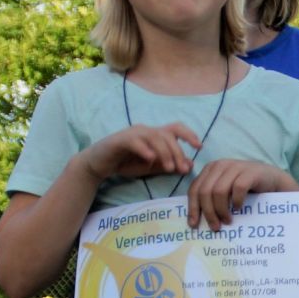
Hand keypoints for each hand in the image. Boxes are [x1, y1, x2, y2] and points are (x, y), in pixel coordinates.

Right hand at [82, 123, 199, 181]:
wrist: (99, 165)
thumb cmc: (126, 163)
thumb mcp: (151, 166)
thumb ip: (169, 165)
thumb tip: (190, 165)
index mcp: (155, 134)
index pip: (176, 128)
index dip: (189, 135)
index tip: (199, 147)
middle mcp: (146, 130)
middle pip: (168, 134)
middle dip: (178, 151)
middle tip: (182, 169)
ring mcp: (133, 133)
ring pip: (155, 137)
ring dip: (165, 152)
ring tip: (169, 168)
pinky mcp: (120, 140)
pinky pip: (135, 142)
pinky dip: (145, 149)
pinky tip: (150, 159)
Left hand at [185, 159, 298, 229]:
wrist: (272, 179)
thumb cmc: (246, 188)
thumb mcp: (224, 191)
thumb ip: (210, 198)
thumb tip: (195, 220)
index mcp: (210, 169)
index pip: (195, 189)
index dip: (192, 208)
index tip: (194, 225)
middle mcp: (220, 165)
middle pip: (205, 192)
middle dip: (208, 212)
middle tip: (215, 227)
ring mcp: (235, 167)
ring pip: (219, 191)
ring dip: (222, 210)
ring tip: (228, 221)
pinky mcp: (250, 172)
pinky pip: (238, 189)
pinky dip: (237, 201)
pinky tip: (239, 208)